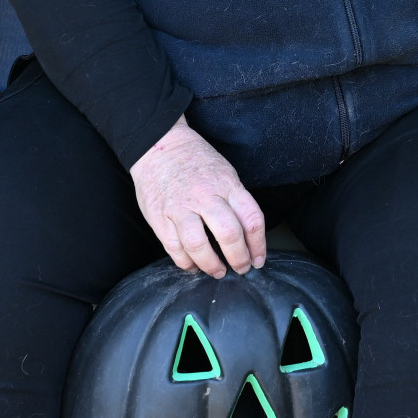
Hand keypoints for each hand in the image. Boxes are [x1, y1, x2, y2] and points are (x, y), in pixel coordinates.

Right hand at [131, 116, 266, 277]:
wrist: (158, 146)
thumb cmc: (196, 161)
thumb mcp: (225, 173)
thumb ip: (235, 200)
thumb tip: (247, 235)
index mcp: (226, 185)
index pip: (251, 219)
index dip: (259, 245)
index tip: (258, 259)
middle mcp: (205, 197)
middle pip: (228, 235)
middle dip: (239, 259)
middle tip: (241, 269)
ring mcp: (180, 208)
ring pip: (198, 246)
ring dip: (211, 265)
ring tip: (218, 271)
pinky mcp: (159, 217)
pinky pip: (174, 248)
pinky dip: (186, 263)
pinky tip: (193, 265)